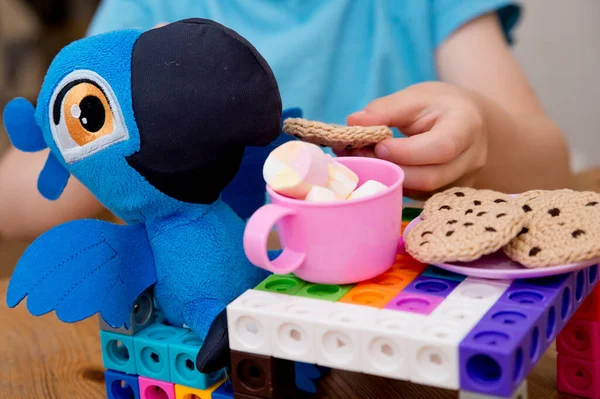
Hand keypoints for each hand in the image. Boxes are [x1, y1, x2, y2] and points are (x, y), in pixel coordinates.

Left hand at [343, 82, 488, 198]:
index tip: (379, 145)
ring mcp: (461, 181)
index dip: (407, 152)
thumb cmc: (439, 105)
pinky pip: (417, 196)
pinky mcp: (446, 194)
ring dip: (389, 179)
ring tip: (364, 160)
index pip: (442, 148)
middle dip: (391, 169)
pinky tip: (377, 170)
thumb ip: (384, 110)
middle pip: (430, 177)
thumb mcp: (414, 97)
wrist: (466, 121)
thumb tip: (353, 122)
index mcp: (467, 126)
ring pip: (421, 191)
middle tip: (360, 154)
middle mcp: (470, 159)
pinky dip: (394, 184)